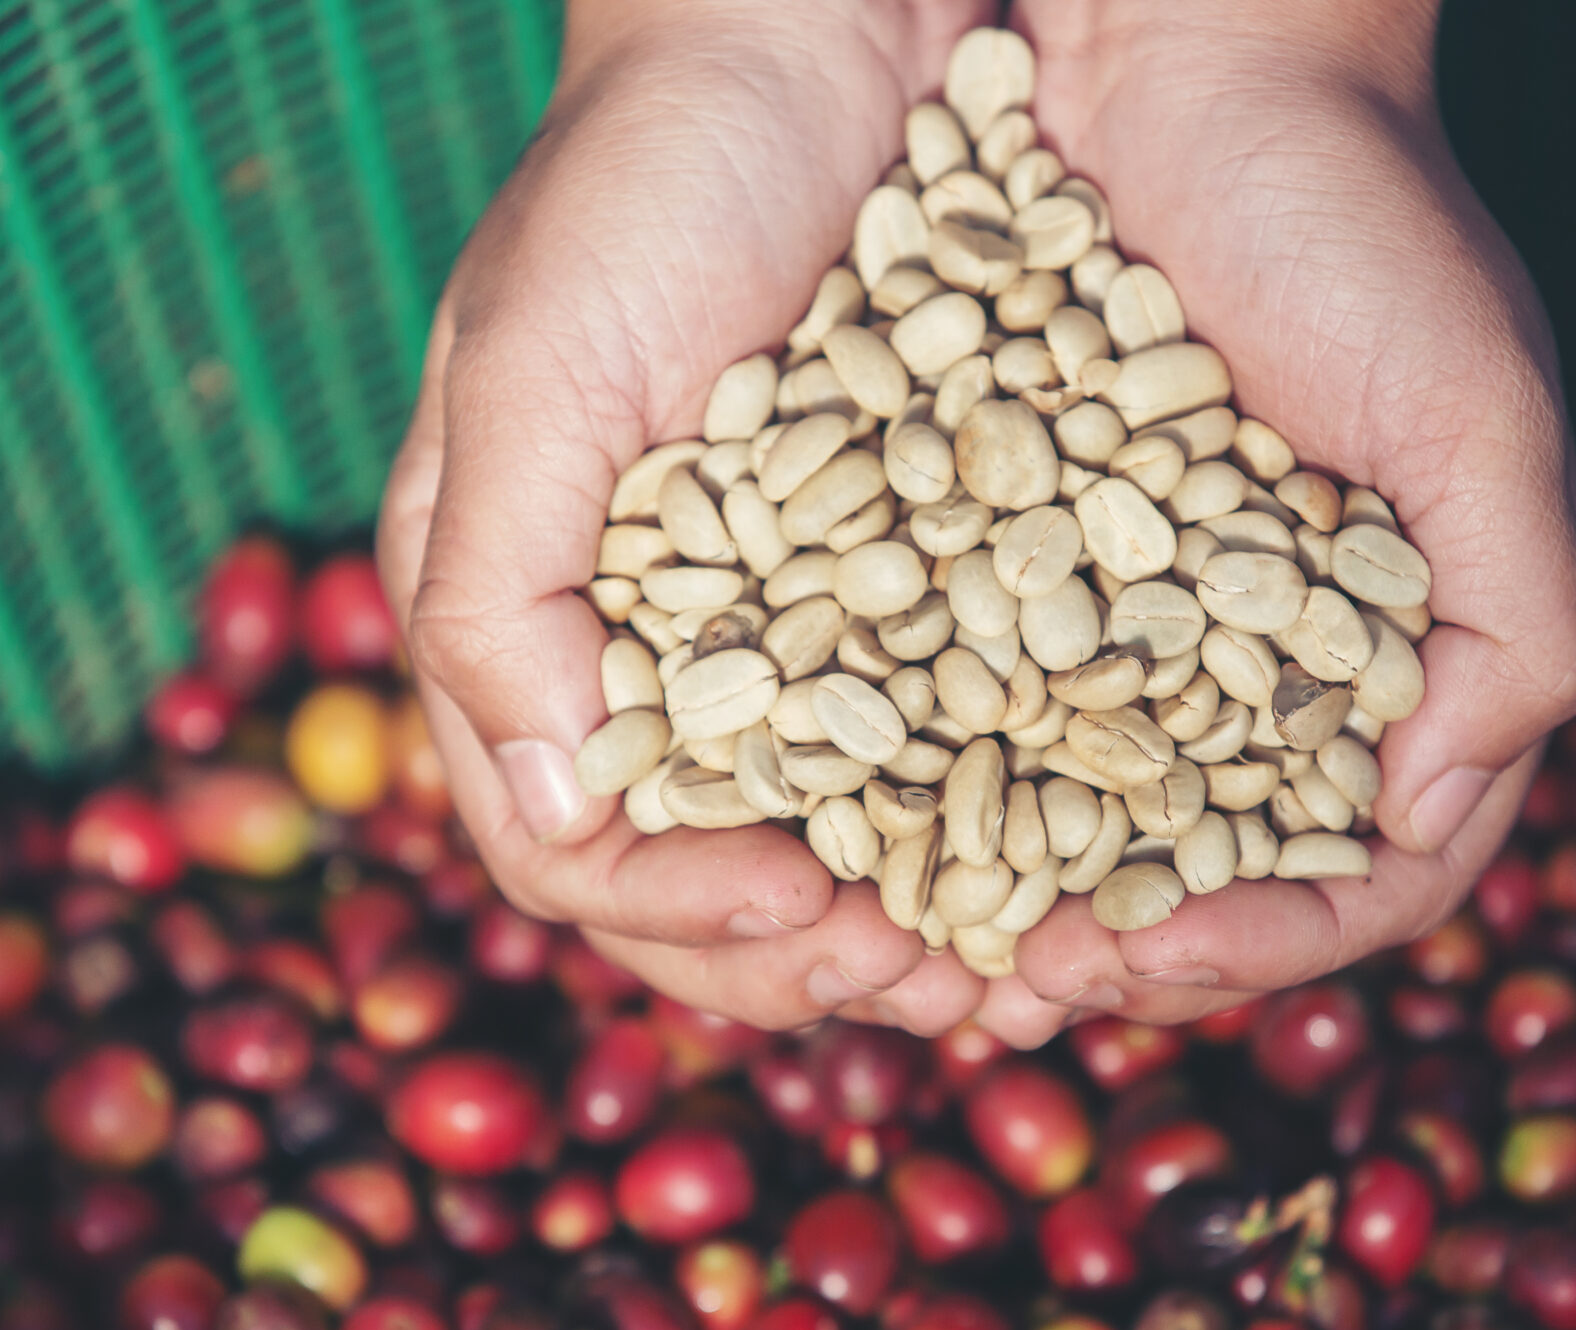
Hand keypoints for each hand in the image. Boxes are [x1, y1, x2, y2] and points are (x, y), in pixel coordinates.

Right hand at [378, 0, 992, 1032]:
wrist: (818, 23)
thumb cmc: (652, 179)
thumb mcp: (537, 370)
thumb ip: (500, 595)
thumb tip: (551, 809)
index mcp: (520, 620)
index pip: (577, 849)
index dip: (686, 916)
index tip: (811, 922)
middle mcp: (644, 648)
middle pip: (707, 879)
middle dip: (816, 957)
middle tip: (945, 987)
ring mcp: (781, 623)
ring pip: (833, 838)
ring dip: (920, 919)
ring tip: (1022, 963)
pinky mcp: (906, 581)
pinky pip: (941, 737)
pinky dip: (994, 813)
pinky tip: (1076, 847)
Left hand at [968, 0, 1575, 1046]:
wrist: (1195, 56)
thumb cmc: (1366, 219)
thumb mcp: (1481, 410)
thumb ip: (1521, 621)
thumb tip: (1433, 812)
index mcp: (1409, 666)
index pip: (1362, 877)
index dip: (1267, 944)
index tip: (1151, 956)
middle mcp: (1276, 670)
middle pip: (1209, 877)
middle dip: (1116, 950)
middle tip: (1003, 983)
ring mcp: (1147, 622)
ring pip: (1084, 815)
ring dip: (1005, 893)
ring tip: (912, 935)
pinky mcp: (1024, 558)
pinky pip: (975, 699)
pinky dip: (927, 770)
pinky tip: (848, 808)